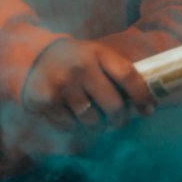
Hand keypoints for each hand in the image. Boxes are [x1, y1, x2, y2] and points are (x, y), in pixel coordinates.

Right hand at [22, 37, 155, 131]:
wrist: (33, 56)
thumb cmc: (74, 60)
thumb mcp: (95, 56)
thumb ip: (117, 73)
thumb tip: (147, 104)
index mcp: (97, 53)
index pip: (128, 75)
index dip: (142, 96)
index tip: (148, 110)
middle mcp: (80, 68)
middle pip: (114, 105)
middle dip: (121, 120)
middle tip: (119, 123)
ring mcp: (62, 85)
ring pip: (93, 122)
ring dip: (98, 127)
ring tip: (95, 122)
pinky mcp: (46, 101)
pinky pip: (71, 127)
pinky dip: (76, 127)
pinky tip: (73, 117)